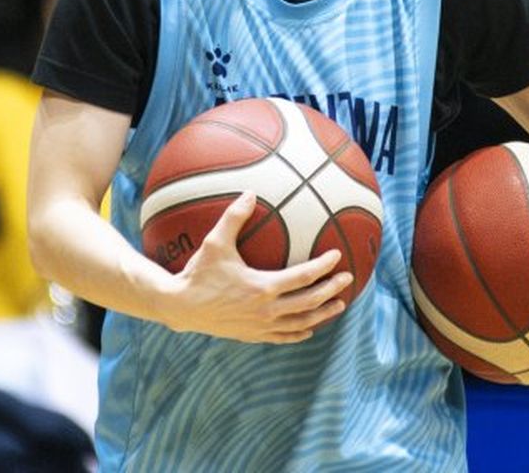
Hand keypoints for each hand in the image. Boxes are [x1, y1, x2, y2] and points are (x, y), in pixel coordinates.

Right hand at [163, 191, 352, 342]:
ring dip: (323, 314)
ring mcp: (261, 326)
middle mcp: (267, 309)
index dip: (323, 266)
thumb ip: (234, 217)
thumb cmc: (198, 273)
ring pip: (301, 322)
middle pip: (309, 301)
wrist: (180, 307)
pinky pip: (283, 337)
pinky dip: (300, 332)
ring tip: (339, 305)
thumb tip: (250, 192)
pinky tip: (309, 328)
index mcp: (263, 287)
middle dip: (331, 290)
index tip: (337, 256)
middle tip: (348, 279)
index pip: (303, 276)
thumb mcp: (215, 242)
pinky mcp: (253, 335)